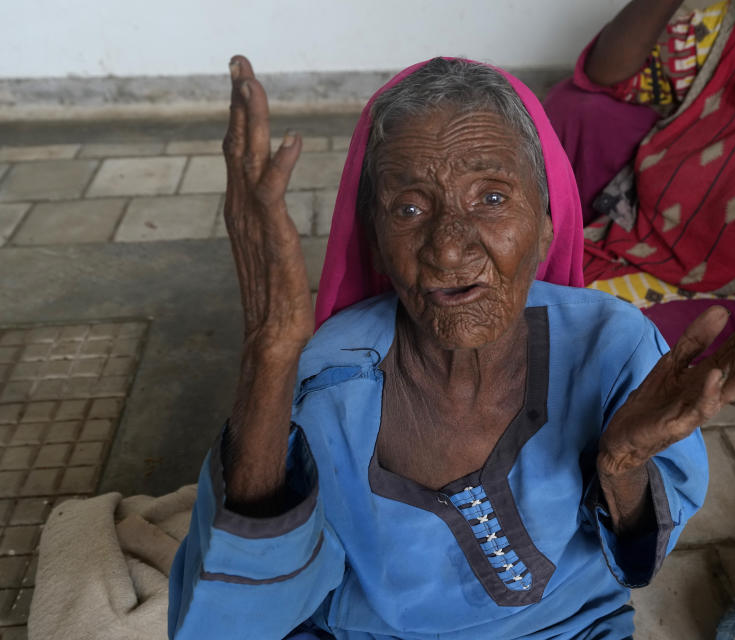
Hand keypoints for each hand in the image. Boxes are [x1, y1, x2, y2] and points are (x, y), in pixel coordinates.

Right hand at [224, 55, 312, 354]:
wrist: (272, 336)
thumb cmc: (277, 297)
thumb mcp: (272, 247)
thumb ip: (270, 220)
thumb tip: (275, 204)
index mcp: (243, 209)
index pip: (238, 151)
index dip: (239, 114)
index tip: (242, 81)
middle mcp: (241, 209)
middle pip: (236, 143)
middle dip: (238, 100)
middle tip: (239, 62)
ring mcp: (252, 222)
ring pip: (247, 158)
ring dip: (250, 118)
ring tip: (251, 81)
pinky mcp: (271, 237)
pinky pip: (271, 193)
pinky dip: (280, 165)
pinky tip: (292, 140)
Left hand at [598, 301, 734, 476]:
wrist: (626, 436)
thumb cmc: (656, 400)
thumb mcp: (675, 362)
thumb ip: (697, 339)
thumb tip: (722, 310)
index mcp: (711, 373)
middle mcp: (712, 390)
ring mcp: (699, 408)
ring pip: (730, 389)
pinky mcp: (680, 423)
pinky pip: (697, 408)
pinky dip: (707, 393)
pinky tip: (715, 376)